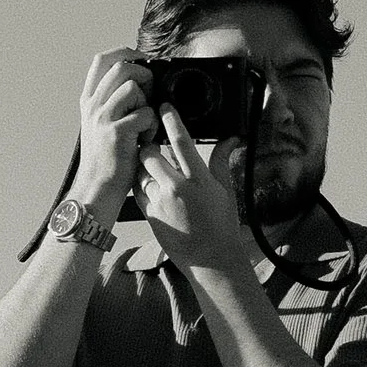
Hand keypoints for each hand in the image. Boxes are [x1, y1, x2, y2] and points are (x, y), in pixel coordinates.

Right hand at [74, 49, 156, 213]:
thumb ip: (113, 102)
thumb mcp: (101, 125)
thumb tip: (139, 81)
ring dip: (148, 103)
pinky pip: (145, 113)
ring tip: (146, 123)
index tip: (141, 60)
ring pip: (133, 87)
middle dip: (144, 75)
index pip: (102, 59)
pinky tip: (146, 140)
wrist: (97, 188)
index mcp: (89, 101)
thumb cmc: (106, 159)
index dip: (125, 52)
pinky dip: (152, 126)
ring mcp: (102, 118)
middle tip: (150, 95)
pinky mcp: (116, 133)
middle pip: (121, 66)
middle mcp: (92, 105)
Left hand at [133, 107, 251, 275]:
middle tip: (152, 139)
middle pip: (149, 152)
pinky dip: (139, 181)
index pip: (180, 140)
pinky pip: (136, 189)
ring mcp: (159, 202)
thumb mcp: (225, 190)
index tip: (164, 106)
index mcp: (198, 179)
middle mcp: (176, 188)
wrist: (211, 259)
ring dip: (142, 163)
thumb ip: (222, 161)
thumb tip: (231, 138)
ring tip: (150, 161)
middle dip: (149, 143)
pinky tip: (148, 181)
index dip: (170, 118)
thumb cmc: (221, 224)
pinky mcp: (148, 215)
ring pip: (139, 170)